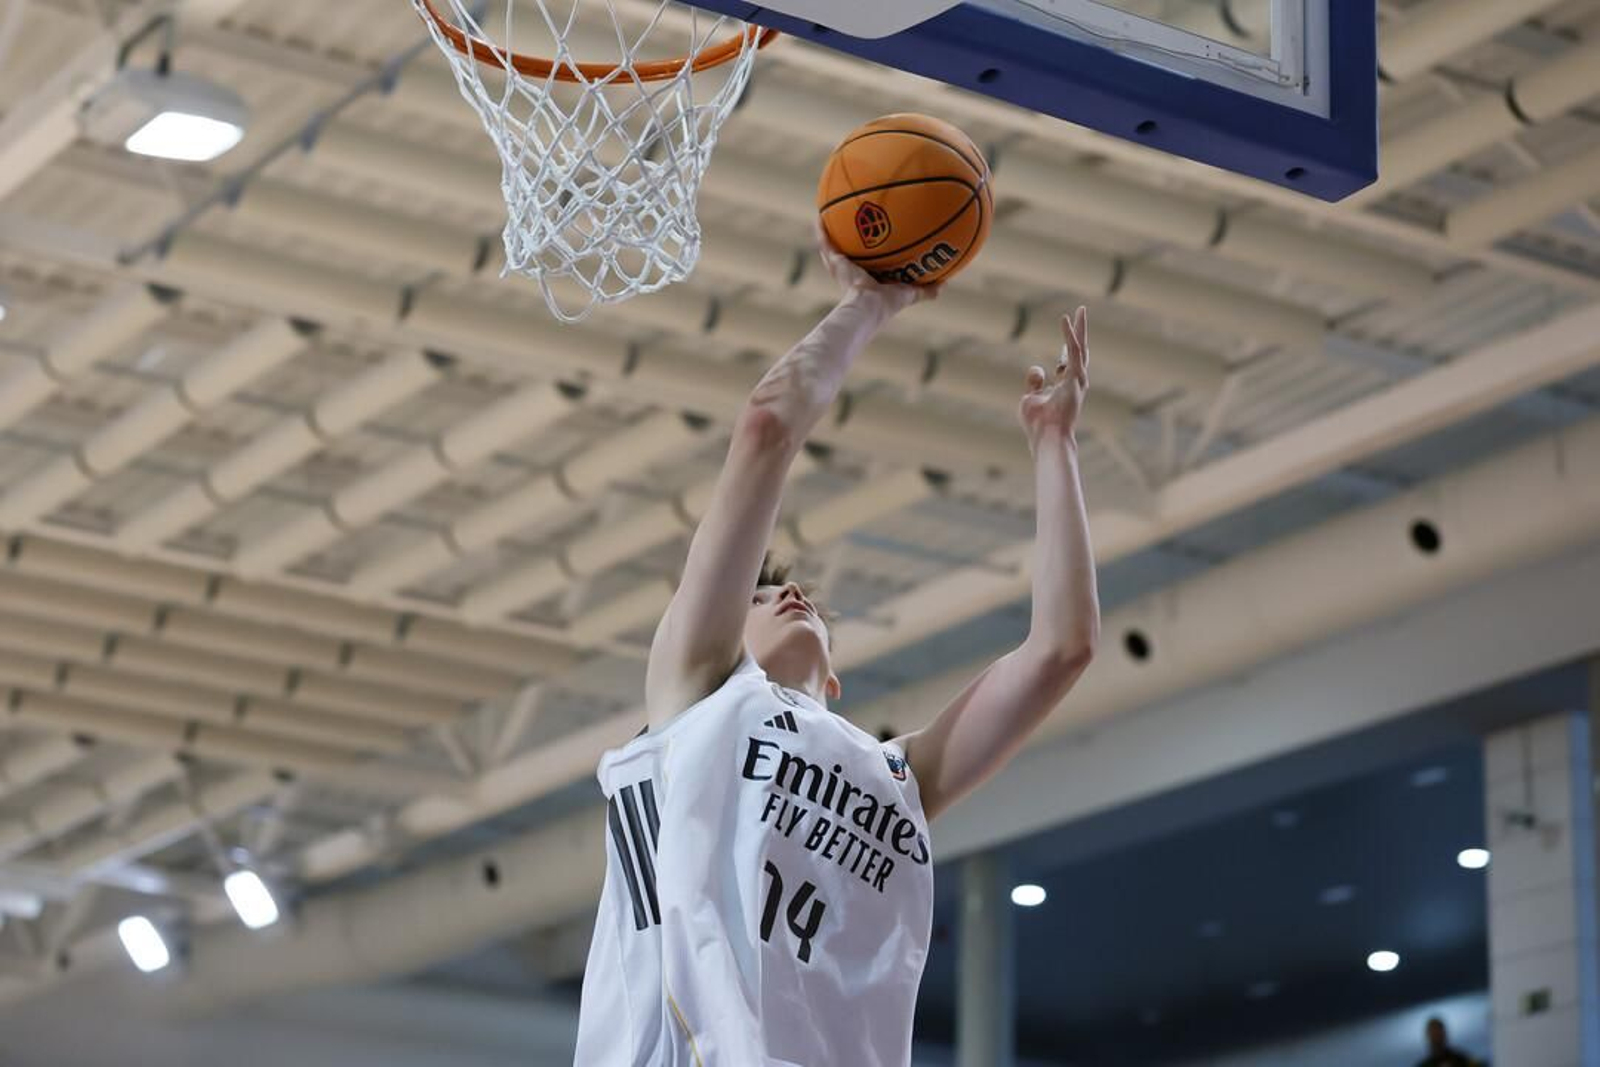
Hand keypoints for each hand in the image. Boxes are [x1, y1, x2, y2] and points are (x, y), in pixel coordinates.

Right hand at [815, 220, 941, 317]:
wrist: (869, 307)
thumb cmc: (888, 304)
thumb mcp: (910, 293)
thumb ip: (926, 290)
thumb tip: (945, 284)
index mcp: (868, 279)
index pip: (867, 264)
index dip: (868, 254)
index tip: (872, 241)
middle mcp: (852, 271)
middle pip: (848, 253)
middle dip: (848, 241)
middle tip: (850, 223)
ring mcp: (841, 266)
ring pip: (833, 246)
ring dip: (830, 231)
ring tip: (827, 214)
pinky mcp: (834, 261)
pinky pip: (825, 241)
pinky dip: (821, 229)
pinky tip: (820, 213)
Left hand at [1020, 306, 1089, 451]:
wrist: (1047, 437)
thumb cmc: (1038, 425)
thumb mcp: (1030, 399)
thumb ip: (1034, 382)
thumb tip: (1037, 367)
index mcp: (1066, 387)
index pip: (1068, 362)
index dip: (1067, 348)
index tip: (1067, 337)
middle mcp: (1075, 382)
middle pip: (1080, 350)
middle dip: (1081, 332)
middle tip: (1082, 312)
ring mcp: (1078, 380)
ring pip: (1080, 347)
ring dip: (1080, 328)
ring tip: (1081, 309)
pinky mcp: (1075, 378)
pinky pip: (1073, 351)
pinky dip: (1070, 335)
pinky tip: (1066, 320)